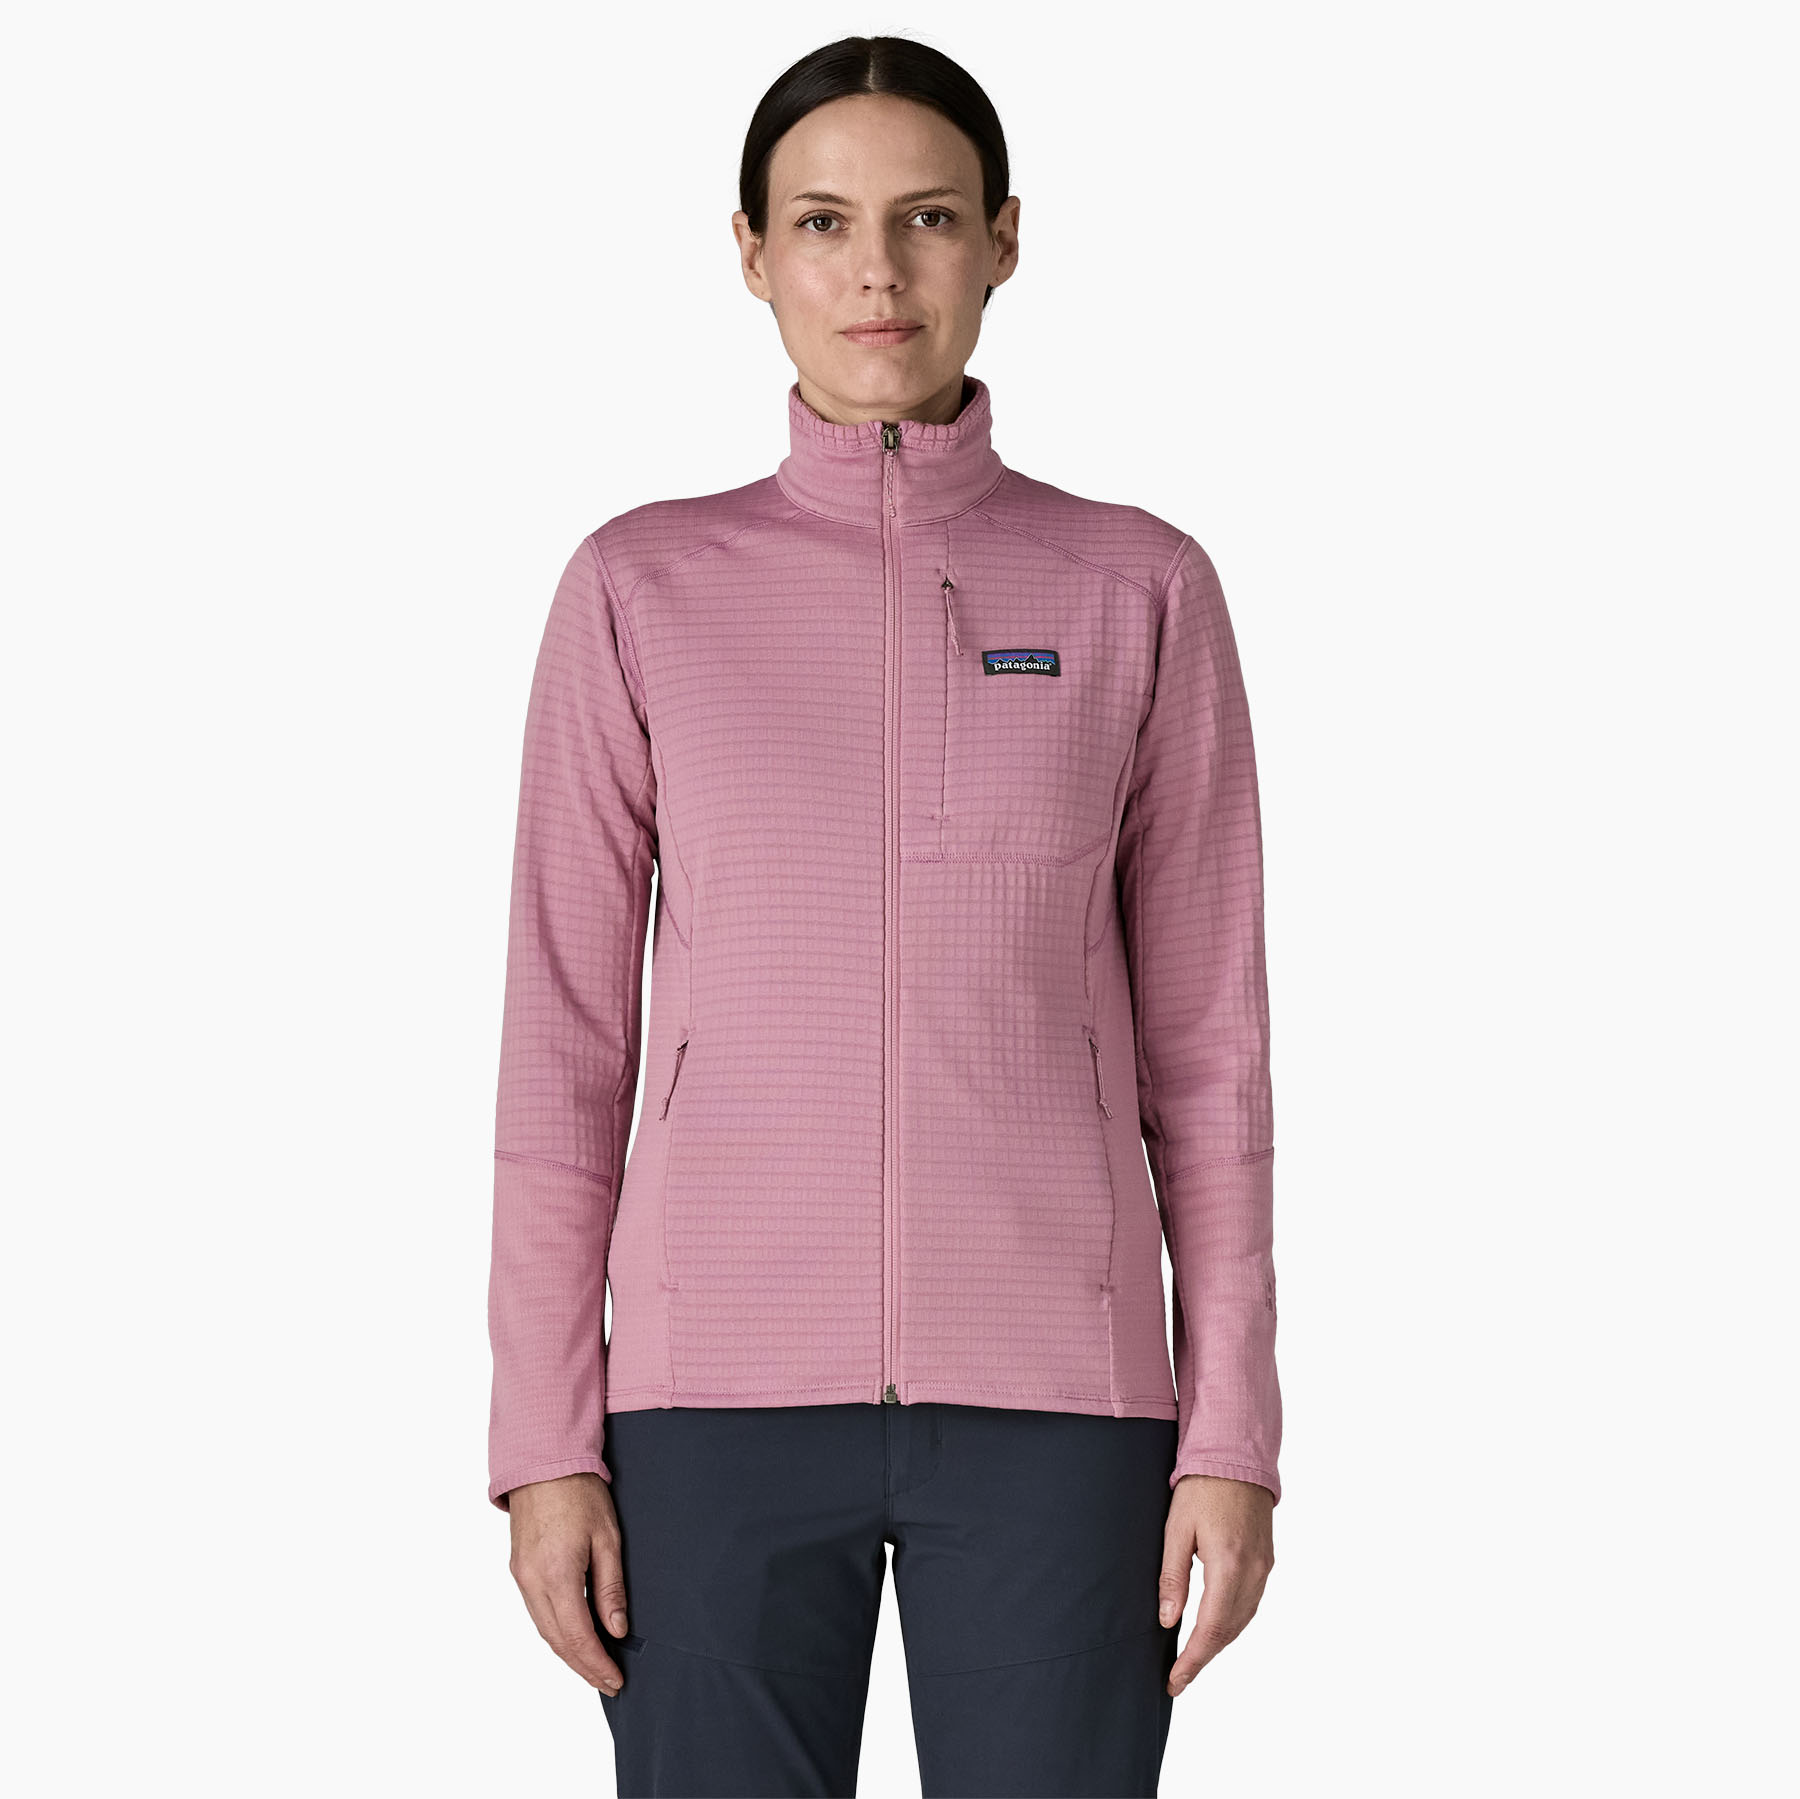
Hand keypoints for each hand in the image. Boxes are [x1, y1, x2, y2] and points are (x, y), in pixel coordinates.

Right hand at [506, 1471, 630, 1692]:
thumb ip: (610, 1588)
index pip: (578, 1636)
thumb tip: (617, 1630)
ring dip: (568, 1653)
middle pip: (557, 1640)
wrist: (543, 1461)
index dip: (596, 1664)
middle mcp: (532, 1581)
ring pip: (543, 1630)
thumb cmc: (579, 1492)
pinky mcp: (518, 1569)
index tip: (615, 1680)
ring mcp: (521, 1576)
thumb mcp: (607, 1537)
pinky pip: (536, 1612)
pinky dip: (555, 1631)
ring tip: (593, 1667)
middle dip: (583, 1667)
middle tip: (608, 1682)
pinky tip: (572, 1637)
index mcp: (557, 1574)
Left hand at [1159, 1473, 1274, 1695]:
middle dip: (1204, 1658)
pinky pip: (1252, 1603)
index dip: (1192, 1660)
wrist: (1236, 1455)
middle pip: (1230, 1631)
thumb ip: (1173, 1577)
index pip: (1210, 1628)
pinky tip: (1216, 1628)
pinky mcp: (1267, 1560)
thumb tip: (1168, 1620)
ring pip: (1243, 1620)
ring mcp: (1265, 1567)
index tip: (1174, 1681)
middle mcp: (1253, 1571)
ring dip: (1219, 1642)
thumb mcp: (1176, 1529)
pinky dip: (1233, 1623)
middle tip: (1178, 1678)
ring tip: (1192, 1659)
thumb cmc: (1201, 1486)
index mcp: (1228, 1564)